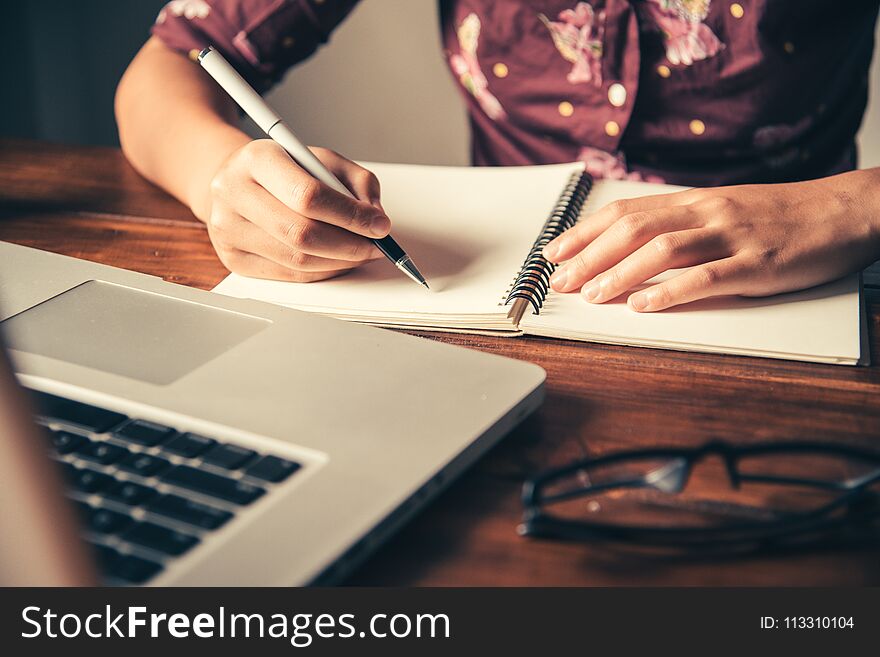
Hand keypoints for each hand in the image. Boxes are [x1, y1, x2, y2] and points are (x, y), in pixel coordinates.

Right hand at [206, 139, 388, 280]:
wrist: (237, 181)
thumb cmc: (285, 170)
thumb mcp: (322, 160)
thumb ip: (357, 181)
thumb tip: (375, 218)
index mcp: (257, 158)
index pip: (308, 195)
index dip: (350, 215)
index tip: (380, 225)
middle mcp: (234, 192)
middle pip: (301, 233)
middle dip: (349, 244)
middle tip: (376, 246)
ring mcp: (228, 229)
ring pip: (297, 260)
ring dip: (340, 262)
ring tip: (361, 252)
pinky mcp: (233, 259)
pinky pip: (289, 276)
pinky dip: (323, 272)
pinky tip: (337, 261)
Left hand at [543, 170, 879, 311]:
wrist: (847, 210)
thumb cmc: (783, 215)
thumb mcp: (725, 210)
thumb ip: (683, 225)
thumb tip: (633, 246)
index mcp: (695, 201)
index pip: (625, 212)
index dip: (584, 232)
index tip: (553, 252)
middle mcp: (706, 212)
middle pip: (634, 228)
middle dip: (590, 256)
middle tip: (560, 281)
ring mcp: (732, 236)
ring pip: (663, 250)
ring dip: (620, 273)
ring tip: (591, 294)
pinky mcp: (758, 264)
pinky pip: (707, 277)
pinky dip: (671, 292)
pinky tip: (644, 306)